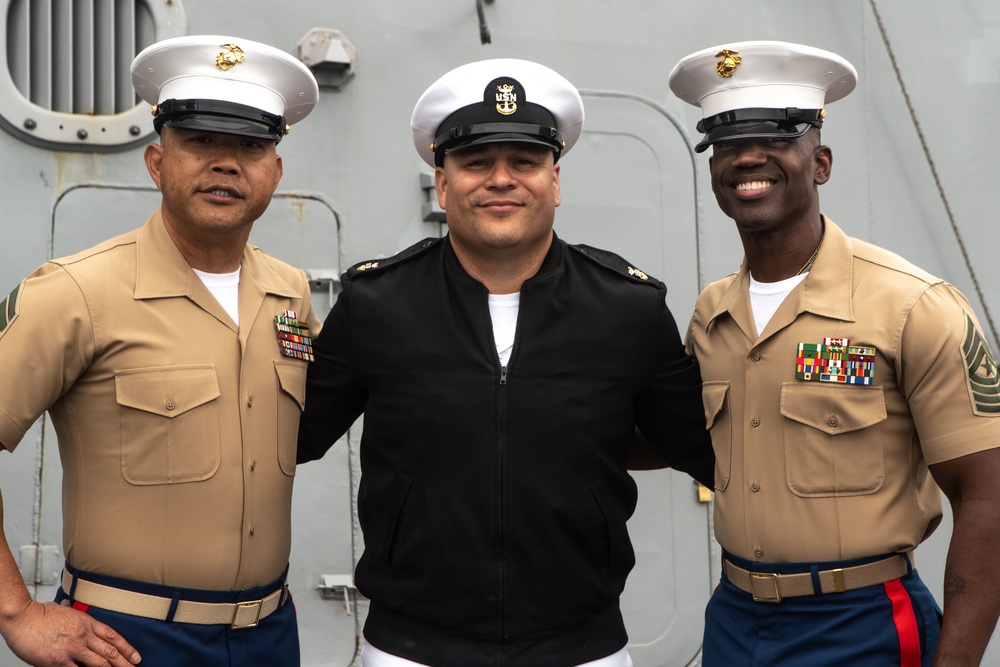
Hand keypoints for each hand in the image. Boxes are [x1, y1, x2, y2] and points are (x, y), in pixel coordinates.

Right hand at [2, 599, 139, 665]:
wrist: (23, 618)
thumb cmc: (39, 614)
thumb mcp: (61, 609)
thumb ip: (69, 612)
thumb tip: (68, 605)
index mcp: (86, 622)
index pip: (112, 636)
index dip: (127, 647)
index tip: (136, 656)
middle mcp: (83, 635)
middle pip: (110, 651)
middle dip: (125, 662)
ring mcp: (73, 648)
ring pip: (100, 663)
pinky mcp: (60, 660)